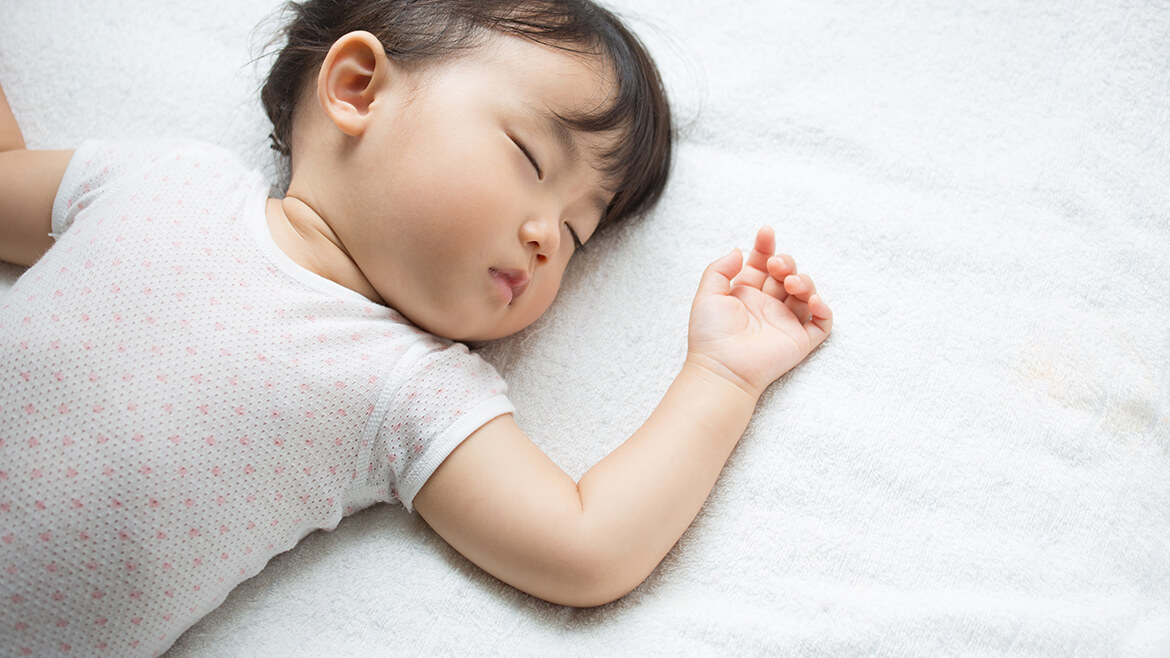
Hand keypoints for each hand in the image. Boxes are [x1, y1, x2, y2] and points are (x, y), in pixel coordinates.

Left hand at [686, 227, 831, 396]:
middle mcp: (768, 305)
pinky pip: (822, 323)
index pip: (762, 264)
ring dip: (804, 281)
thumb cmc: (710, 335)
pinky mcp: (800, 340)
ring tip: (791, 283)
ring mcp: (785, 322)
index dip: (765, 247)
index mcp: (746, 293)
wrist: (721, 368)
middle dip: (786, 263)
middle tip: (776, 266)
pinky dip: (823, 309)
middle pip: (786, 274)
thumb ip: (719, 269)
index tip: (766, 233)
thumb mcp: (707, 295)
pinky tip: (812, 301)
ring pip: (806, 293)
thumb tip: (739, 250)